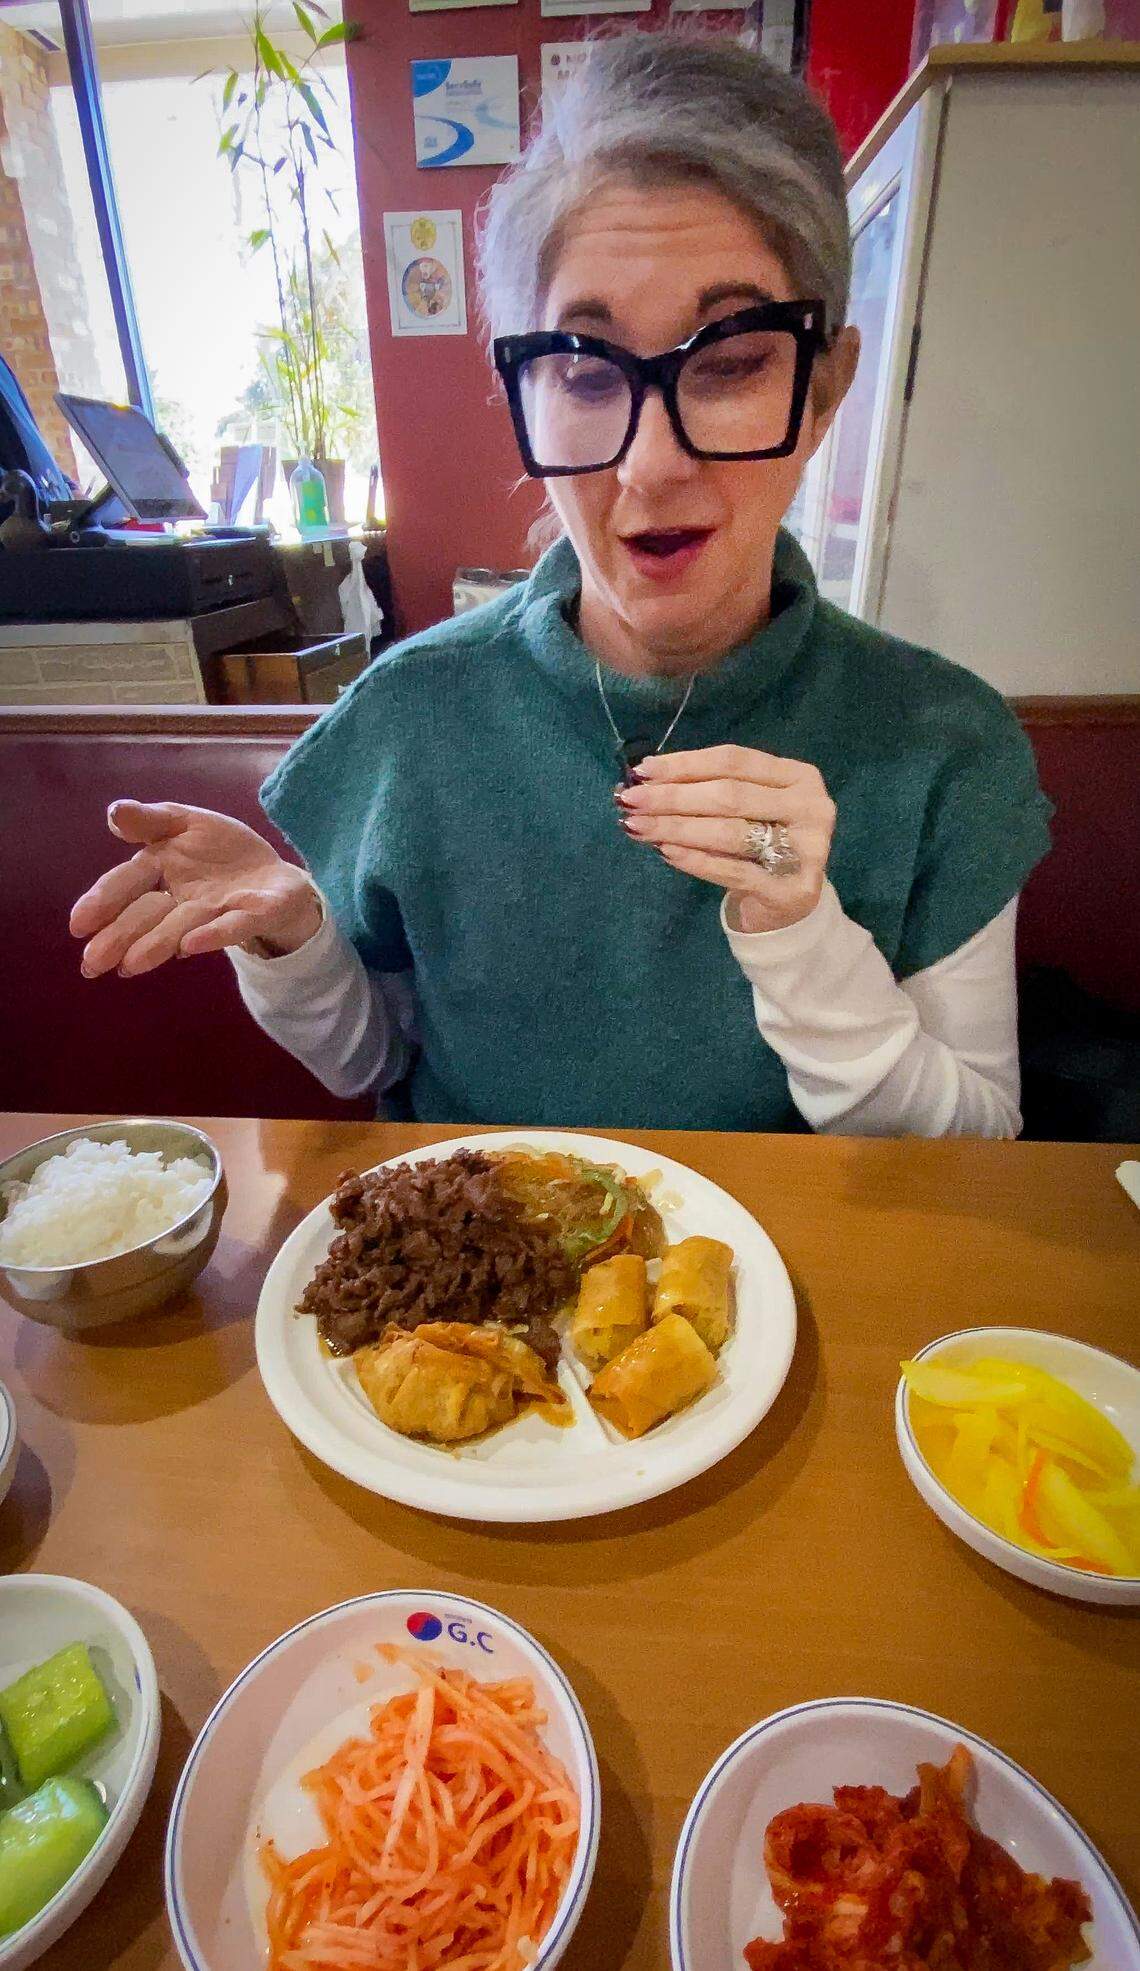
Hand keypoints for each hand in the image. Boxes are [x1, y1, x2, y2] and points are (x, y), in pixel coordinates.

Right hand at [69, 801, 322, 977]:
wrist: (276, 877)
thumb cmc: (221, 854)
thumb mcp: (186, 824)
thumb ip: (152, 821)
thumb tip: (113, 812)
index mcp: (162, 870)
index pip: (127, 885)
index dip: (102, 903)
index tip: (78, 925)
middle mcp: (185, 898)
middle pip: (148, 916)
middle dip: (120, 937)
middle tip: (91, 964)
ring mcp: (219, 909)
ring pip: (183, 927)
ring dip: (157, 944)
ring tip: (131, 965)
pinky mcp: (255, 914)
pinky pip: (235, 925)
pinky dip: (215, 934)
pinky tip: (192, 945)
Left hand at [615, 744, 835, 932]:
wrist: (788, 903)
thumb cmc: (759, 845)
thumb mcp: (744, 809)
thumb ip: (706, 790)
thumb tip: (645, 780)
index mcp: (797, 776)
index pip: (734, 760)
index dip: (686, 763)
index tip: (642, 770)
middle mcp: (810, 807)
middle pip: (729, 795)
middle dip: (673, 797)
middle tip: (630, 800)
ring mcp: (807, 849)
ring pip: (729, 832)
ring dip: (677, 828)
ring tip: (638, 826)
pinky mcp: (791, 888)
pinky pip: (734, 870)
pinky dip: (696, 860)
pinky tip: (666, 852)